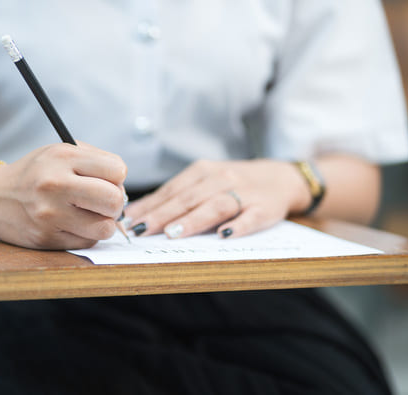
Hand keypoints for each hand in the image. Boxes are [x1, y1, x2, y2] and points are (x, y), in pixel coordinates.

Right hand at [0, 142, 127, 249]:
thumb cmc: (34, 173)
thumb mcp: (59, 152)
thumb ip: (94, 161)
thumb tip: (123, 186)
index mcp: (62, 158)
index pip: (117, 170)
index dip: (117, 177)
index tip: (106, 179)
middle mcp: (56, 185)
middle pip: (115, 200)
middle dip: (115, 202)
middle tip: (102, 201)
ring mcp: (50, 215)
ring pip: (105, 228)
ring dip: (102, 222)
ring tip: (88, 214)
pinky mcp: (47, 238)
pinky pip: (87, 242)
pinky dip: (85, 234)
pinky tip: (71, 223)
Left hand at [124, 159, 310, 238]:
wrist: (280, 178)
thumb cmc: (231, 184)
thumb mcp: (203, 182)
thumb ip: (174, 196)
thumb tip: (135, 214)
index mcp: (202, 171)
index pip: (171, 190)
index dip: (149, 205)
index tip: (128, 220)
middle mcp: (220, 179)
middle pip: (188, 198)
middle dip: (162, 215)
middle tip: (140, 230)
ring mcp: (243, 193)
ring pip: (215, 206)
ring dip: (193, 220)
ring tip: (172, 233)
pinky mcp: (265, 208)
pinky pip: (251, 217)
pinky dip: (239, 226)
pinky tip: (224, 235)